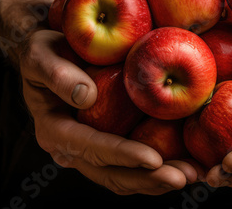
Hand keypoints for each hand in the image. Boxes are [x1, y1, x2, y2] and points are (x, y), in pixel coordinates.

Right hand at [19, 29, 197, 194]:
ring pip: (124, 176)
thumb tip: (86, 96)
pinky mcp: (108, 143)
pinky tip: (183, 164)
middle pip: (111, 173)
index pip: (90, 148)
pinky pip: (132, 165)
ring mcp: (91, 150)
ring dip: (158, 180)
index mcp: (55, 129)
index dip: (121, 155)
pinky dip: (157, 168)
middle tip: (184, 177)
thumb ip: (56, 73)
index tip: (153, 159)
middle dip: (148, 179)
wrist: (51, 57)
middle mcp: (72, 148)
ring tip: (192, 175)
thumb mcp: (40, 53)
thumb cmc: (45, 52)